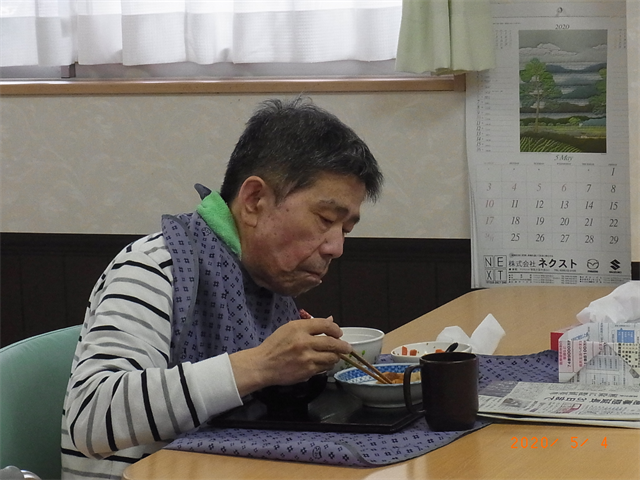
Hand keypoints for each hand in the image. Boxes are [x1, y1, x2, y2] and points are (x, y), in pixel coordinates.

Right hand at [229, 316, 350, 395]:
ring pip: (332, 357)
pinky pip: (324, 368)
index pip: (325, 325)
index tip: (339, 333)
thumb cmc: (275, 345)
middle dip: (343, 346)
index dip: (336, 329)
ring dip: (335, 356)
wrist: (263, 365)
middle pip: (333, 343)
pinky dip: (327, 365)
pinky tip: (323, 363)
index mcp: (299, 328)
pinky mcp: (307, 371)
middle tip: (347, 347)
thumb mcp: (290, 329)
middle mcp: (304, 342)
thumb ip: (311, 325)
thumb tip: (331, 320)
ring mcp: (307, 358)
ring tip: (334, 355)